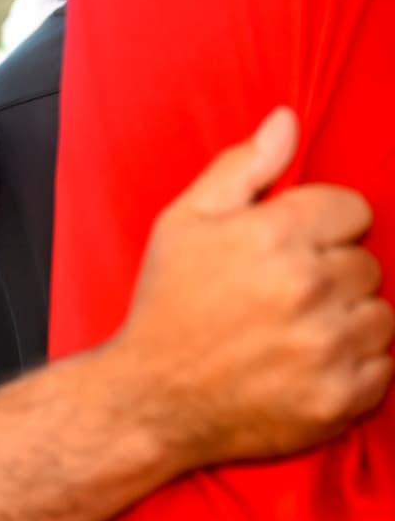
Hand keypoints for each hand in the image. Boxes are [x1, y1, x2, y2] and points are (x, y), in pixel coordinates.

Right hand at [112, 107, 392, 466]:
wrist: (149, 399)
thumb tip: (285, 121)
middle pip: (366, 263)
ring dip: (346, 321)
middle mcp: (307, 288)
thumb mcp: (181, 224)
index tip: (287, 252)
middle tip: (279, 298)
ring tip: (294, 333)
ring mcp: (327, 346)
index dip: (318, 229)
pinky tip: (307, 365)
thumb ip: (240, 168)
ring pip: (380, 314)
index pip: (351, 209)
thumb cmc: (165, 308)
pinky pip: (383, 366)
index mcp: (272, 236)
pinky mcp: (340, 397)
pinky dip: (354, 368)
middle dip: (330, 275)